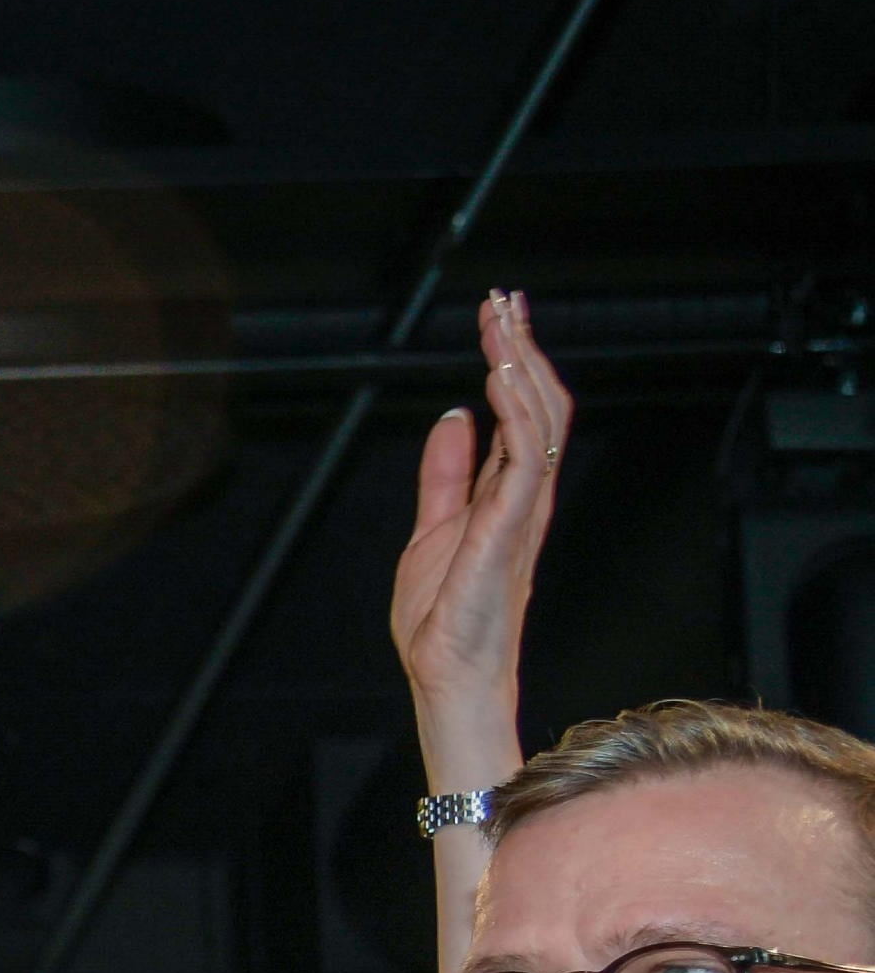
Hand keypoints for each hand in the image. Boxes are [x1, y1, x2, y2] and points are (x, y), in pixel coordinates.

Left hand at [391, 291, 571, 738]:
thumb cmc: (443, 615)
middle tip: (505, 300)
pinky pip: (525, 460)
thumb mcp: (432, 527)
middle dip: (521, 346)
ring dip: (521, 366)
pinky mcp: (508, 530)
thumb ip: (446, 474)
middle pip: (538, 402)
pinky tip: (500, 377)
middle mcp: (525, 494)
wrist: (443, 672)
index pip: (522, 409)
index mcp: (509, 492)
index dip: (512, 358)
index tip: (497, 314)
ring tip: (504, 322)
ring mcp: (522, 511)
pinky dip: (516, 414)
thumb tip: (453, 419)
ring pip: (540, 420)